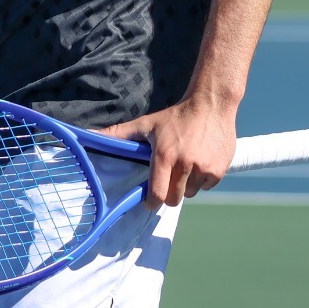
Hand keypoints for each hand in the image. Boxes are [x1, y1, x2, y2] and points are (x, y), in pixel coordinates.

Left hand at [97, 96, 238, 206]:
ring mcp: (204, 168)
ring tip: (185, 165)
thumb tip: (89, 134)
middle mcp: (185, 164)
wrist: (211, 104)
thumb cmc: (176, 116)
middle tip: (168, 179)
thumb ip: (118, 134)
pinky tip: (200, 161)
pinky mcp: (219, 170)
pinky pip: (206, 186)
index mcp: (164, 156)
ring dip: (186, 185)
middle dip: (169, 194)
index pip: (157, 194)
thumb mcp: (146, 124)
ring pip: (191, 193)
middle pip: (174, 199)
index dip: (151, 202)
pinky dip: (202, 180)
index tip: (149, 201)